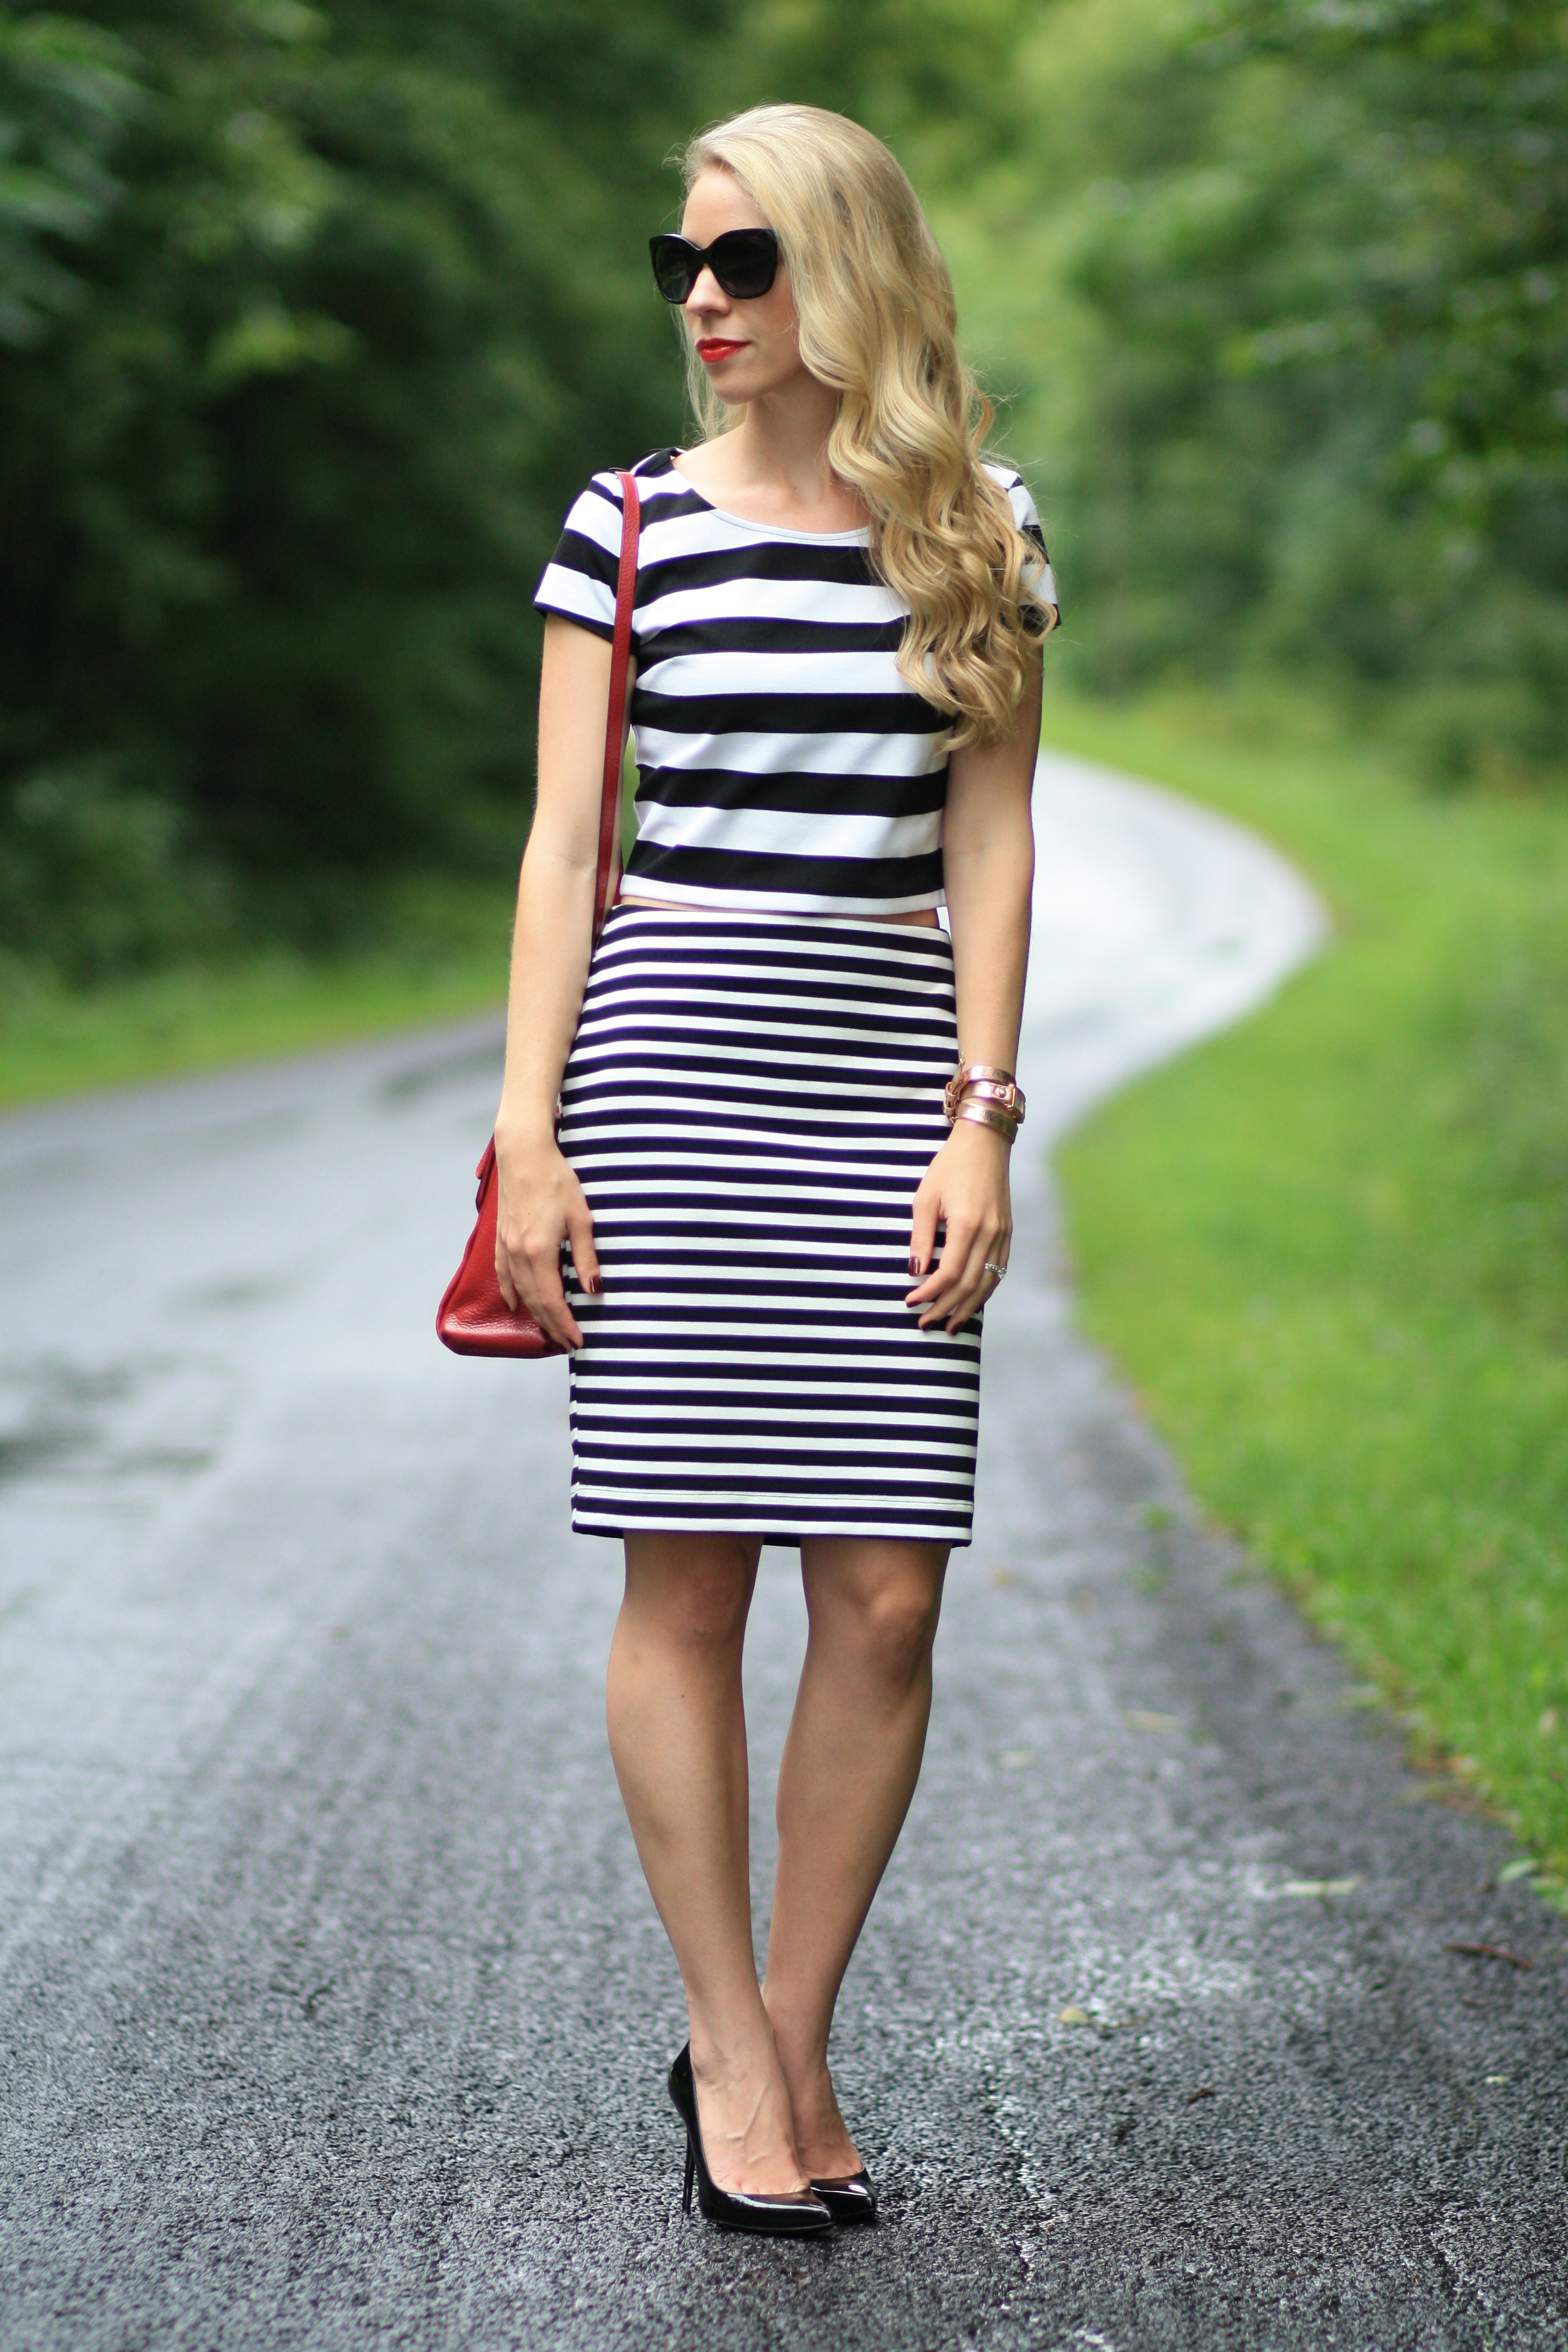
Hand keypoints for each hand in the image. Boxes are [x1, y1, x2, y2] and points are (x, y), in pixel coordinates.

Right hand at [493, 1125, 600, 1350]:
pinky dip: (510, 1293)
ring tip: (548, 1330)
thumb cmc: (555, 1180)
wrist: (523, 1154)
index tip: (577, 1342)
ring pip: (519, 1292)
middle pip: (534, 1302)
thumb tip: (594, 1289)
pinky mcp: (501, 1238)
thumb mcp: (581, 1218)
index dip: (564, 1324)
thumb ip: (586, 1256)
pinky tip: (514, 1304)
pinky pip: (504, 1275)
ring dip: (534, 1314)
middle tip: (566, 1344)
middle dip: (551, 1326)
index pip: (551, 1300)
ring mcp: (506, 1247)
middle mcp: (518, 1254)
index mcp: (539, 1252)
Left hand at [904, 1120, 1012, 1332]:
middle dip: (946, 1308)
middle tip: (926, 1323)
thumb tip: (915, 1272)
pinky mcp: (1007, 1232)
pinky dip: (984, 1291)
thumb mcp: (925, 1198)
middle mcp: (989, 1233)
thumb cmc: (950, 1166)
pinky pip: (998, 1270)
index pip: (948, 1274)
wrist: (985, 1143)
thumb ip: (921, 1237)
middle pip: (968, 1284)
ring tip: (950, 1325)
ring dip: (968, 1307)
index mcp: (967, 1224)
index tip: (911, 1302)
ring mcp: (1003, 1234)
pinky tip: (972, 1302)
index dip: (929, 1293)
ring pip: (987, 1283)